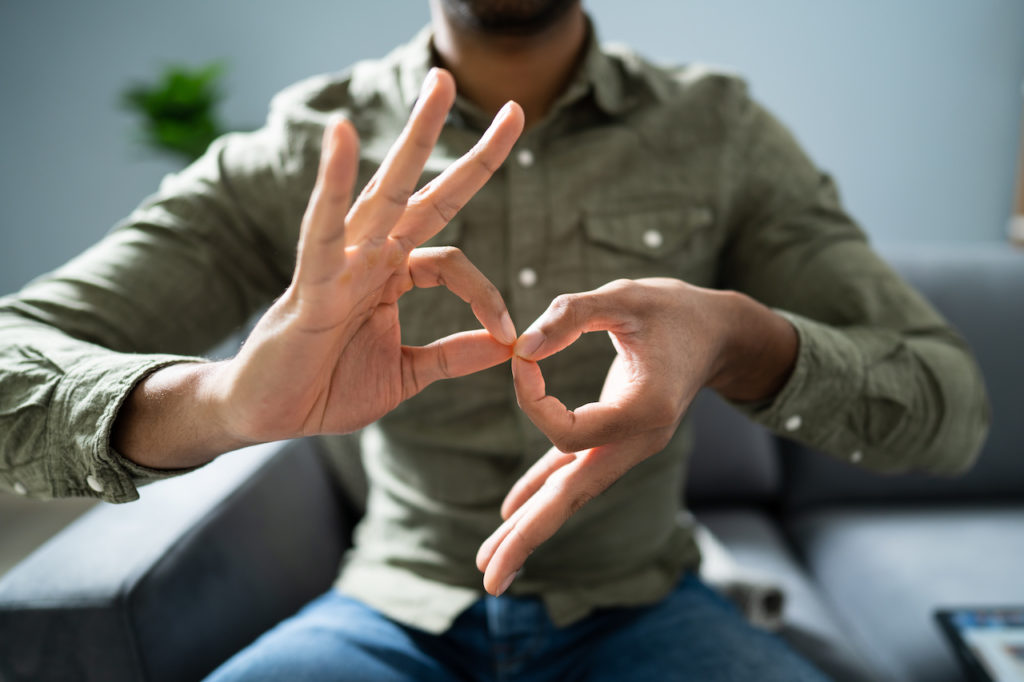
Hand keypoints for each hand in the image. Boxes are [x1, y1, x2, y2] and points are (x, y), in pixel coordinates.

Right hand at [114, 69, 524, 466]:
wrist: (268, 415)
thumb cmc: (326, 388)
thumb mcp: (407, 373)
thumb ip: (454, 356)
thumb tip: (507, 346)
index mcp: (390, 276)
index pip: (453, 260)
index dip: (487, 294)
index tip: (508, 333)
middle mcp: (368, 258)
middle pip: (422, 192)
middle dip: (465, 151)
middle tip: (512, 108)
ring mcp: (339, 265)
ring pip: (382, 192)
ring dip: (414, 138)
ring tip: (440, 84)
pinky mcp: (309, 287)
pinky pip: (322, 230)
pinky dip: (331, 185)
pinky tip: (339, 136)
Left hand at [475, 278, 796, 594]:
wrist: (720, 333)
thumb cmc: (675, 310)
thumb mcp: (625, 298)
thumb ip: (572, 314)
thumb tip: (521, 348)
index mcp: (644, 412)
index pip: (567, 431)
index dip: (531, 398)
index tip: (521, 354)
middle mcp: (636, 441)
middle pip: (573, 500)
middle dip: (529, 539)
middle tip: (489, 582)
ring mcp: (627, 447)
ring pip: (571, 496)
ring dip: (530, 529)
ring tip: (491, 566)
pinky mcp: (616, 440)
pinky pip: (573, 474)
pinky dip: (542, 493)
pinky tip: (512, 515)